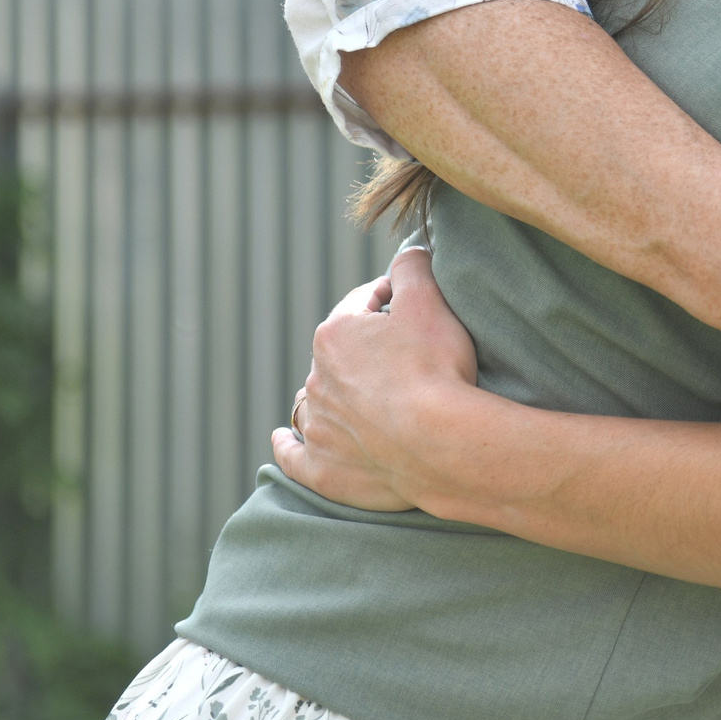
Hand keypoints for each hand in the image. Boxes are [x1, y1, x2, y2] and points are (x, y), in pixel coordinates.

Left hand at [272, 246, 476, 511]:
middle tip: (407, 356)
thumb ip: (413, 267)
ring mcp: (317, 426)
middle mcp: (316, 378)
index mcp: (335, 334)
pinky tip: (281, 439)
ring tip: (353, 397)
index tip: (416, 306)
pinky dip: (287, 446)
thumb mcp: (430, 300)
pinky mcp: (323, 468)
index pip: (362, 303)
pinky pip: (294, 455)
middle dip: (366, 350)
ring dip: (326, 394)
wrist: (439, 442)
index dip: (392, 300)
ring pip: (313, 400)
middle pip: (339, 354)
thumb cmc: (435, 369)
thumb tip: (408, 252)